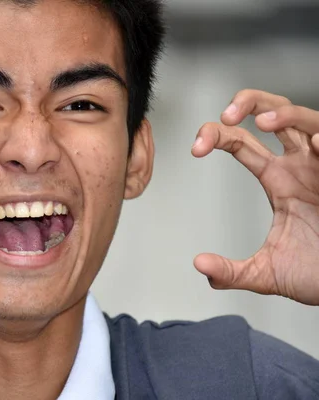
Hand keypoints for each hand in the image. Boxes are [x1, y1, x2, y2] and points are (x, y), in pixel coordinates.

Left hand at [192, 89, 318, 305]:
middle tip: (226, 114)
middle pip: (275, 113)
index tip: (196, 149)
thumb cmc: (318, 273)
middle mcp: (302, 166)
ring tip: (265, 122)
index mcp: (278, 179)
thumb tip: (200, 266)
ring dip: (287, 114)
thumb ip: (231, 271)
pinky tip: (318, 143)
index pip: (241, 142)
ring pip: (309, 120)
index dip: (217, 135)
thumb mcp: (267, 273)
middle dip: (250, 102)